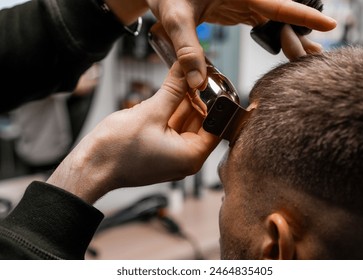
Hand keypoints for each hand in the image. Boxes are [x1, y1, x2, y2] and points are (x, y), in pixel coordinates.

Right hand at [47, 63, 218, 203]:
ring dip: (183, 102)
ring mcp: (172, 155)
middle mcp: (185, 158)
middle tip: (196, 74)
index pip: (216, 125)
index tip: (213, 81)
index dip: (215, 101)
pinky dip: (171, 111)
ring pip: (185, 123)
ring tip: (182, 78)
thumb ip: (173, 89)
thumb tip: (186, 69)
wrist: (90, 167)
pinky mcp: (160, 150)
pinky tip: (171, 92)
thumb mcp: (150, 112)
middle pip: (201, 123)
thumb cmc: (116, 152)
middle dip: (198, 98)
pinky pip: (172, 127)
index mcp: (191, 156)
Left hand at [145, 0, 336, 87]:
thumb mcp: (176, 20)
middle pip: (281, 14)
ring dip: (289, 36)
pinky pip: (262, 22)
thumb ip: (187, 50)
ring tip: (306, 54)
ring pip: (274, 19)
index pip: (278, 4)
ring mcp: (243, 2)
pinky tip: (283, 46)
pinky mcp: (236, 9)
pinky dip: (274, 34)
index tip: (329, 26)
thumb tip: (198, 83)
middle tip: (317, 55)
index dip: (304, 16)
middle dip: (300, 33)